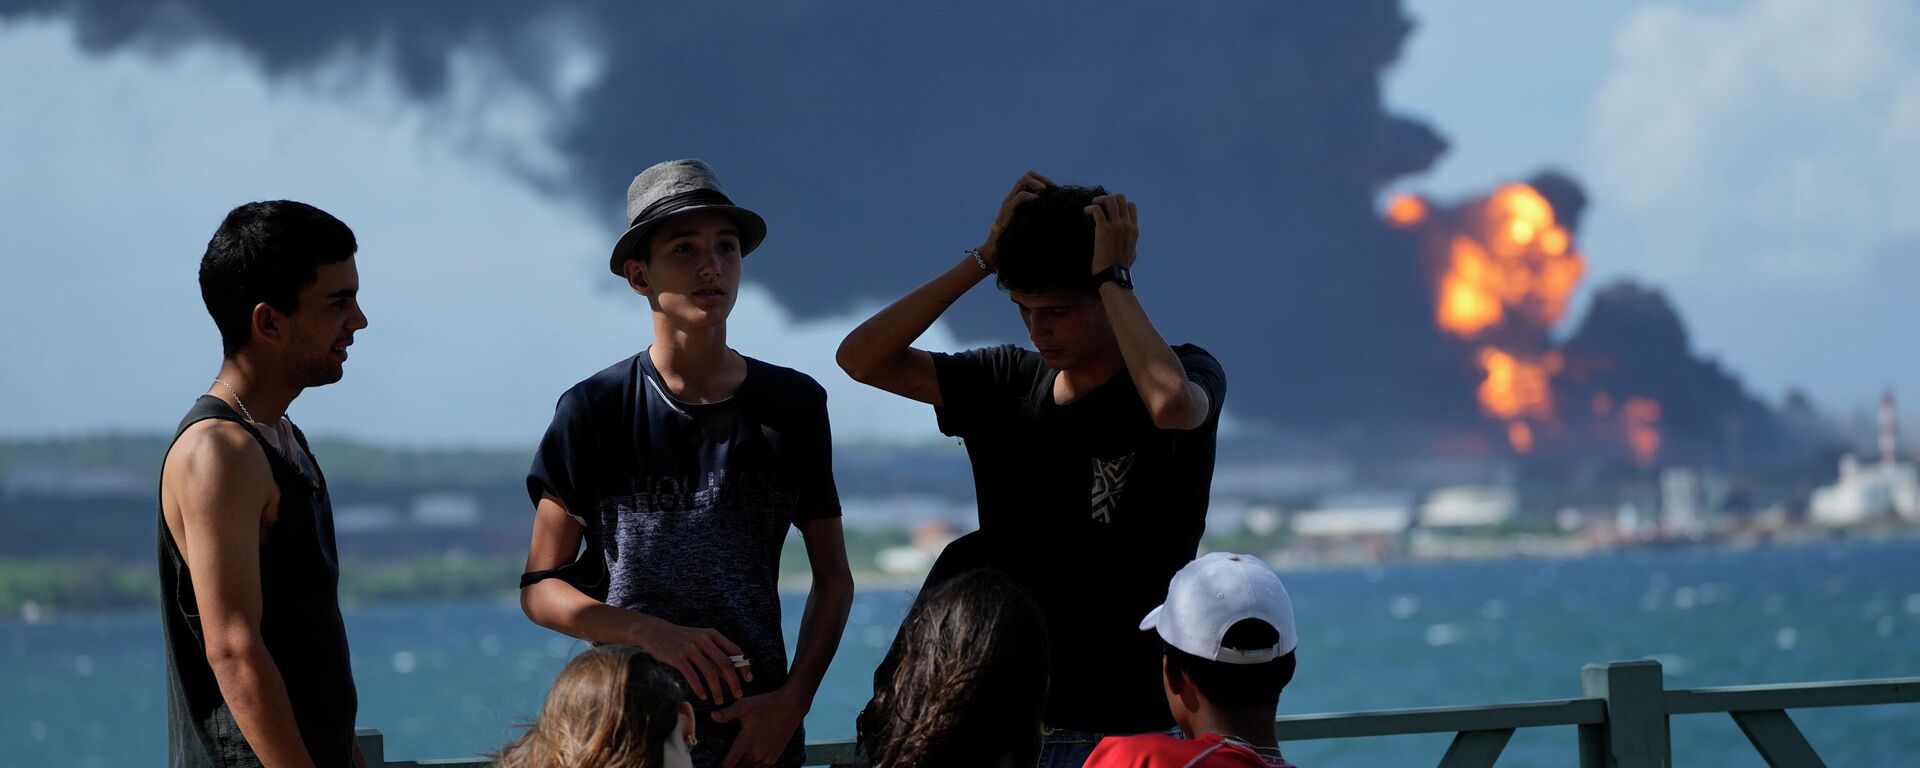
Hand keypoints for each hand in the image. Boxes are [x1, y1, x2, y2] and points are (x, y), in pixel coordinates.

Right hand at [634, 616, 750, 703]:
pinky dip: (700, 688)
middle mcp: (703, 640)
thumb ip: (714, 654)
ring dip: (717, 689)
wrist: (654, 631)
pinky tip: (703, 696)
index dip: (744, 666)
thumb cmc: (680, 639)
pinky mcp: (677, 658)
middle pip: (725, 663)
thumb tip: (729, 675)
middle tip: (738, 695)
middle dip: (734, 682)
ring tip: (719, 700)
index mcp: (712, 634)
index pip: (735, 651)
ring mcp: (690, 648)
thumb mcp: (700, 640)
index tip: (748, 680)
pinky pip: (693, 676)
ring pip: (710, 673)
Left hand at [711, 688, 805, 767]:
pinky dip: (751, 767)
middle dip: (729, 766)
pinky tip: (746, 762)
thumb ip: (727, 714)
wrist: (791, 706)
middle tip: (723, 762)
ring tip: (733, 761)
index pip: (728, 764)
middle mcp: (757, 753)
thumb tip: (712, 716)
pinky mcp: (774, 757)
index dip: (720, 766)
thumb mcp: (744, 705)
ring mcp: (766, 757)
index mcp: (747, 741)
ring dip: (740, 767)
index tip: (714, 763)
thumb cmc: (766, 704)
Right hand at [978, 171, 1053, 269]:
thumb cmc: (1015, 241)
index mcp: (1018, 199)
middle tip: (1050, 189)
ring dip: (1037, 185)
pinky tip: (1037, 202)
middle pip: (1027, 176)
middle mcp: (1012, 198)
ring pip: (1023, 181)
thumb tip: (1057, 212)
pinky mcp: (1006, 212)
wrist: (995, 252)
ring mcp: (1008, 203)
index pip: (1030, 178)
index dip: (1043, 179)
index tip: (1054, 189)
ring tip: (1043, 194)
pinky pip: (1019, 197)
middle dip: (1041, 179)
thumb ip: (1039, 215)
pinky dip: (1030, 197)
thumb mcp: (1030, 224)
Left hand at [1086, 193, 1138, 273]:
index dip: (1120, 204)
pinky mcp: (1103, 230)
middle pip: (1120, 198)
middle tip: (1099, 205)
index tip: (1110, 209)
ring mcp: (1116, 226)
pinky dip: (1090, 209)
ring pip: (1109, 200)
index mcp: (1134, 229)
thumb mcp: (1133, 253)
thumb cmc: (1121, 268)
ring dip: (1099, 200)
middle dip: (1108, 198)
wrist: (1114, 275)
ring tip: (1092, 207)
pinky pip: (1097, 210)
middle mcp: (1126, 225)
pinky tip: (1086, 213)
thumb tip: (1131, 244)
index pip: (1131, 205)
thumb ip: (1132, 244)